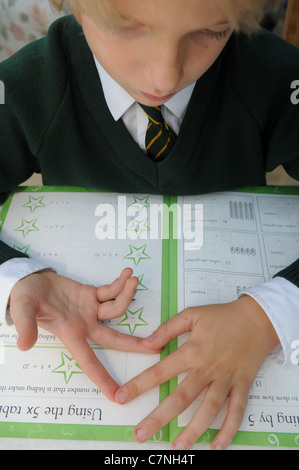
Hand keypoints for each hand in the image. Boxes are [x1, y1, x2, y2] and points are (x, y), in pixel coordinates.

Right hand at [9, 268, 160, 399]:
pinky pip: (110, 291)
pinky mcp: (91, 294)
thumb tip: (23, 345)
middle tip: (157, 346)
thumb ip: (26, 325)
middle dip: (135, 344)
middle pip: (115, 339)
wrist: (29, 280)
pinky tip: (127, 273)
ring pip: (117, 309)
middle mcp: (85, 325)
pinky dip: (120, 283)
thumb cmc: (25, 297)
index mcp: (71, 334)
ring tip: (133, 279)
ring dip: (127, 295)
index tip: (118, 396)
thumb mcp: (23, 310)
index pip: (89, 362)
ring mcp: (90, 310)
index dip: (102, 379)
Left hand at [115, 296, 279, 449]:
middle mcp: (208, 369)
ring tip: (177, 447)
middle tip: (140, 434)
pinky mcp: (242, 385)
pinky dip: (228, 430)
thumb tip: (147, 343)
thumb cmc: (223, 316)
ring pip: (209, 409)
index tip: (122, 397)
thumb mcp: (192, 314)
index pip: (160, 371)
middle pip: (181, 398)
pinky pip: (237, 411)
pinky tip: (217, 446)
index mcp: (192, 351)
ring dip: (194, 430)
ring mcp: (226, 379)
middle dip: (159, 418)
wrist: (258, 318)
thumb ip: (168, 328)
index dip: (139, 385)